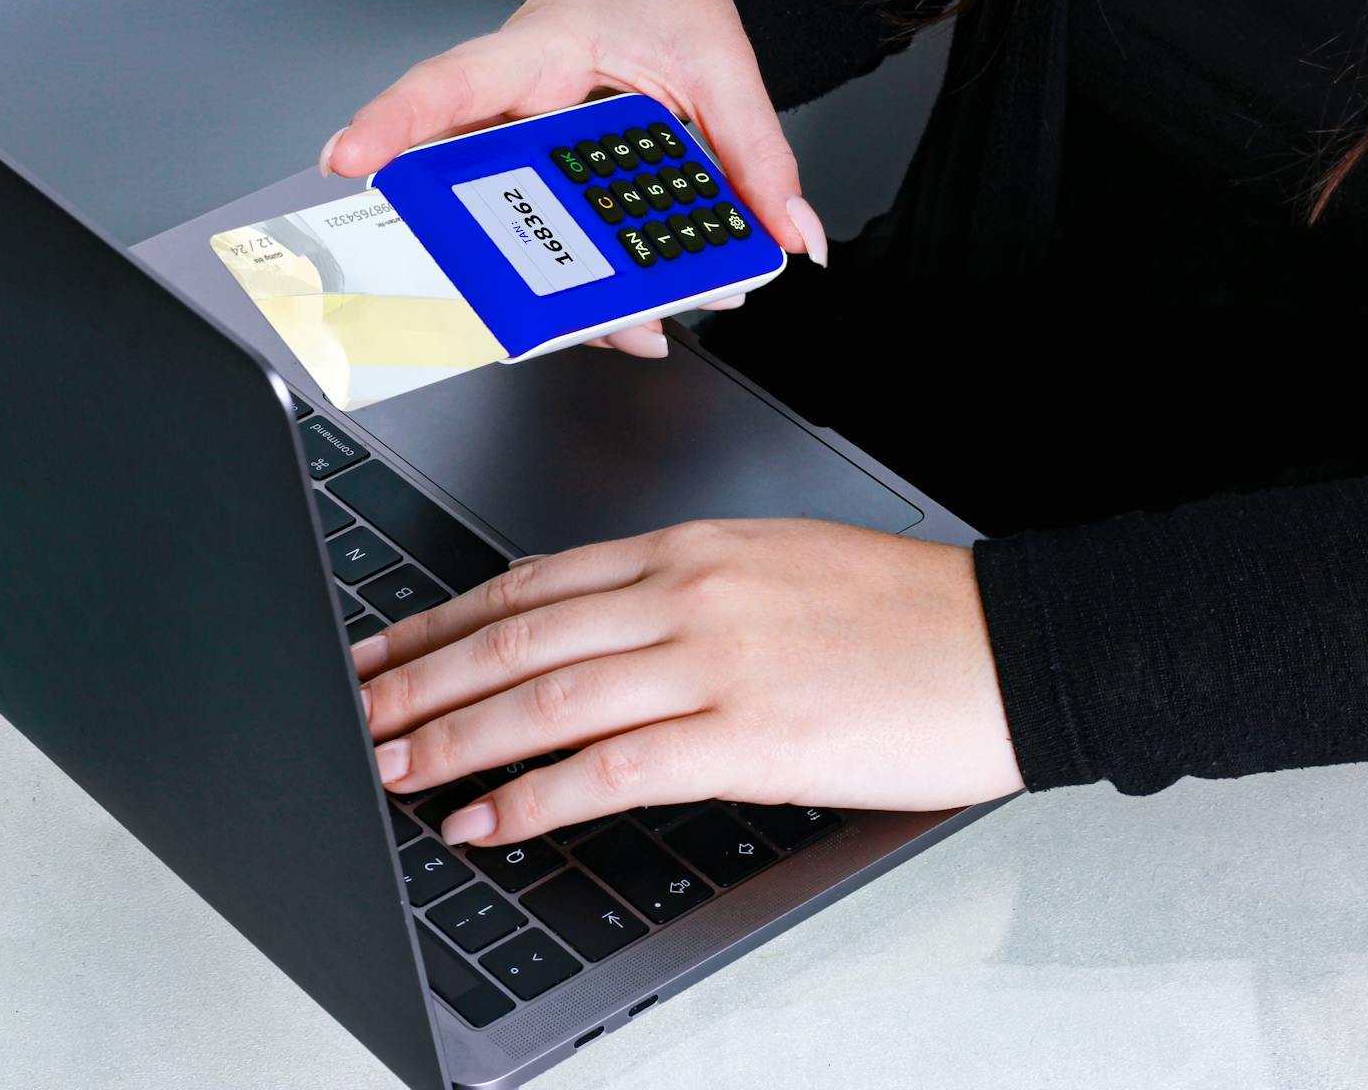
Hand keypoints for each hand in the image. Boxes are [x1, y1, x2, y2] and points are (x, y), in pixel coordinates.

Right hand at [317, 0, 828, 357]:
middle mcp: (515, 109)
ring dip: (571, 294)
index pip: (450, 83)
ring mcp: (528, 151)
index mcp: (535, 52)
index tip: (349, 157)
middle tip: (528, 318)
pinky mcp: (555, 183)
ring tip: (635, 328)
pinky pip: (561, 242)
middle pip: (480, 196)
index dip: (393, 123)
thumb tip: (789, 231)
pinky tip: (644, 313)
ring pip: (521, 236)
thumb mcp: (720, 62)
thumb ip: (757, 150)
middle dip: (504, 267)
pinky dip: (601, 285)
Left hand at [348, 519, 1024, 846]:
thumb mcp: (779, 568)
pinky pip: (609, 768)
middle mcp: (688, 592)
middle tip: (359, 716)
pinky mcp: (748, 735)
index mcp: (693, 547)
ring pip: (544, 699)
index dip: (444, 622)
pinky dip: (531, 797)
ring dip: (453, 740)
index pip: (533, 583)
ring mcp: (714, 660)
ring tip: (394, 770)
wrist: (1008, 643)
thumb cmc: (905, 612)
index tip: (389, 650)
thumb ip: (685, 591)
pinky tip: (486, 819)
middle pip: (517, 637)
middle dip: (420, 682)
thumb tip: (598, 634)